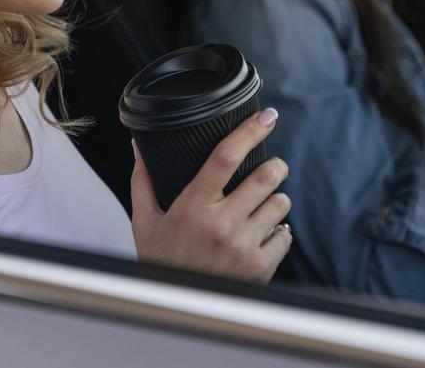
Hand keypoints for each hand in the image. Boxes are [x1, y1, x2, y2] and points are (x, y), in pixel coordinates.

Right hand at [130, 109, 292, 283]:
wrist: (176, 308)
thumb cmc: (162, 262)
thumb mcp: (145, 222)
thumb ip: (143, 181)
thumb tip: (139, 147)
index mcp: (192, 207)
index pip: (225, 157)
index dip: (250, 132)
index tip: (267, 117)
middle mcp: (220, 225)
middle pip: (265, 177)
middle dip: (277, 166)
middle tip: (274, 166)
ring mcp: (242, 247)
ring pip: (280, 205)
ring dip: (277, 200)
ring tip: (263, 206)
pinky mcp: (260, 268)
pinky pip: (286, 236)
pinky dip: (279, 232)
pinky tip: (264, 235)